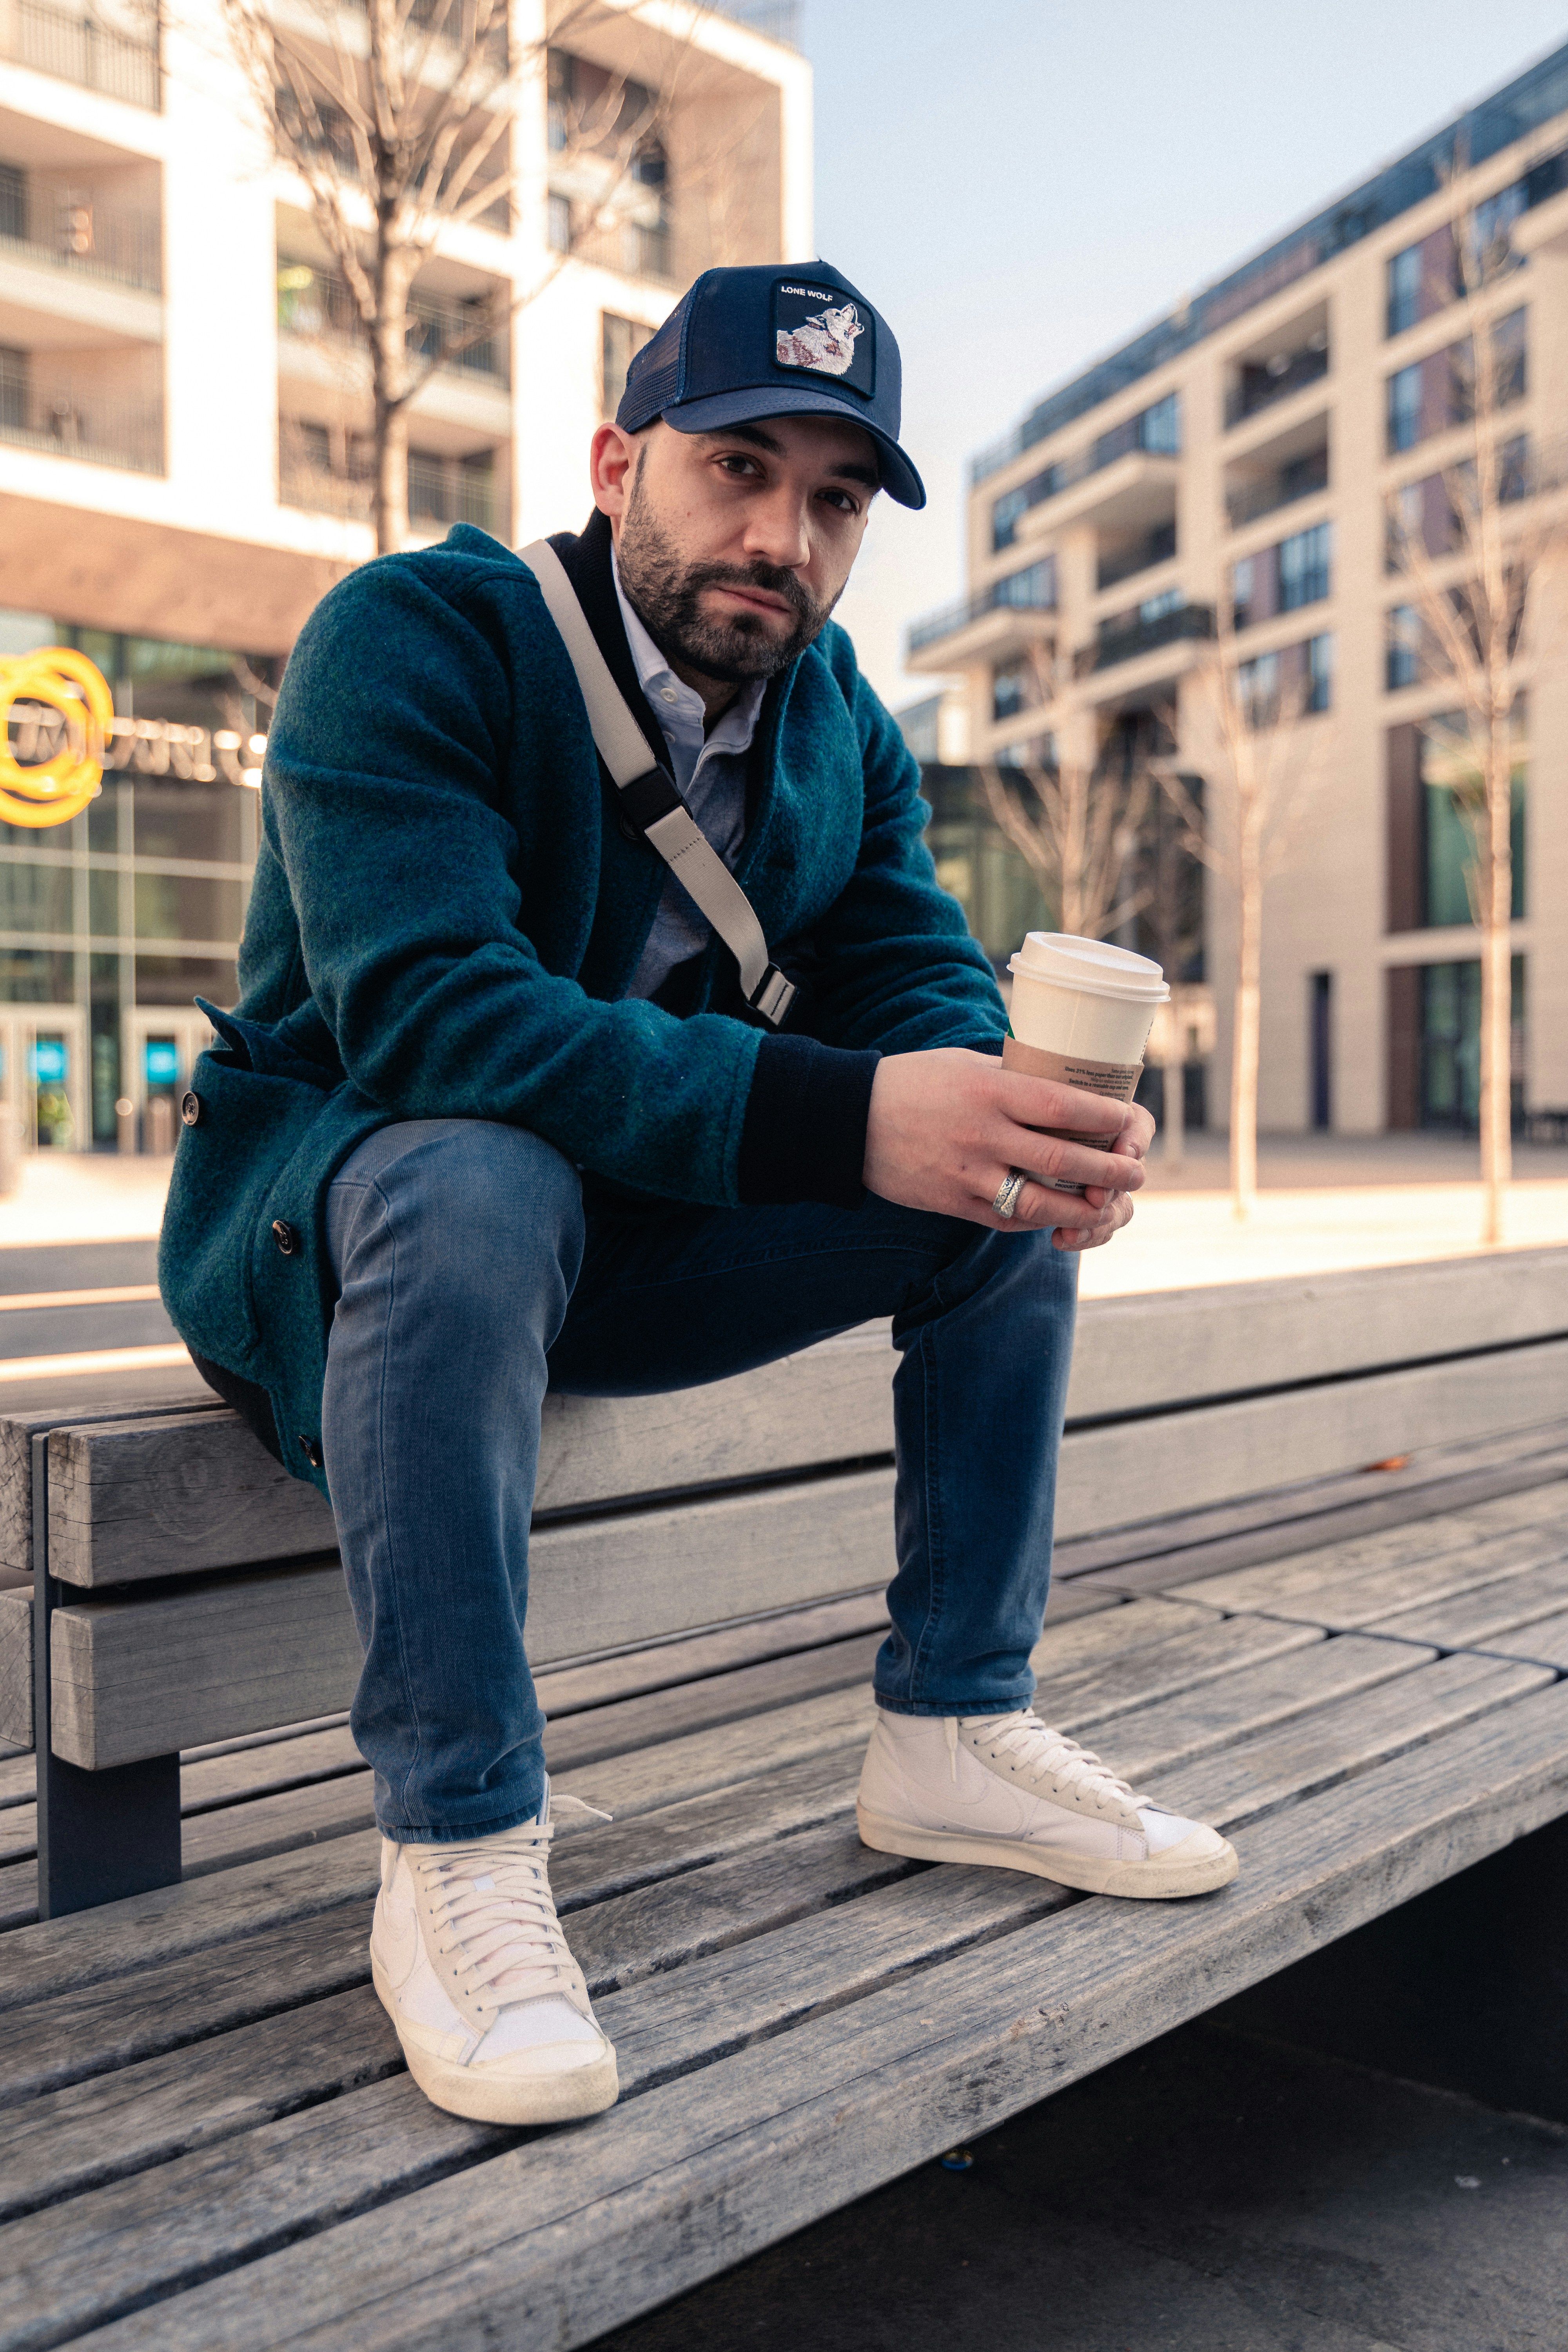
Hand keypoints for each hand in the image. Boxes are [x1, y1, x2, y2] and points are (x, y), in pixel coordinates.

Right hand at [862, 1048, 1150, 1244]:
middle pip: (1064, 1161)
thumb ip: (1013, 1078)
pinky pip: (1006, 1220)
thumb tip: (1064, 1083)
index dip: (1106, 1119)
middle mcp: (984, 1134)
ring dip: (1080, 1208)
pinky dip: (1036, 1221)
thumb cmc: (914, 1082)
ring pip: (1040, 1203)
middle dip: (1110, 1171)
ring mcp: (969, 1174)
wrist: (850, 1120)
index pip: (1065, 1107)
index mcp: (991, 1091)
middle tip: (1136, 1174)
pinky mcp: (954, 1203)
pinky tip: (1053, 1216)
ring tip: (1104, 1204)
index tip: (1128, 1122)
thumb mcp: (966, 1064)